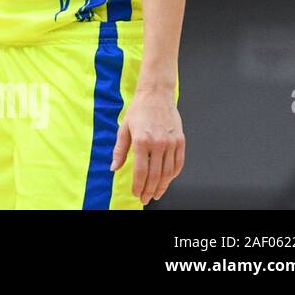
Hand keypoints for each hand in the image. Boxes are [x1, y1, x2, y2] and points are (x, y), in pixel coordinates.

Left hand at [111, 89, 184, 204]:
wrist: (156, 95)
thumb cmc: (139, 110)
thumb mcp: (124, 129)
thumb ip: (119, 150)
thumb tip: (114, 167)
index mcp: (142, 141)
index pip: (141, 171)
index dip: (139, 186)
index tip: (136, 193)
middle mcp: (159, 143)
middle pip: (155, 175)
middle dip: (150, 190)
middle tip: (146, 199)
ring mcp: (172, 143)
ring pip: (168, 172)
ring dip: (162, 186)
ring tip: (157, 193)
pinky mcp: (180, 141)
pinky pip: (178, 163)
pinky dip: (173, 175)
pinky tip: (167, 180)